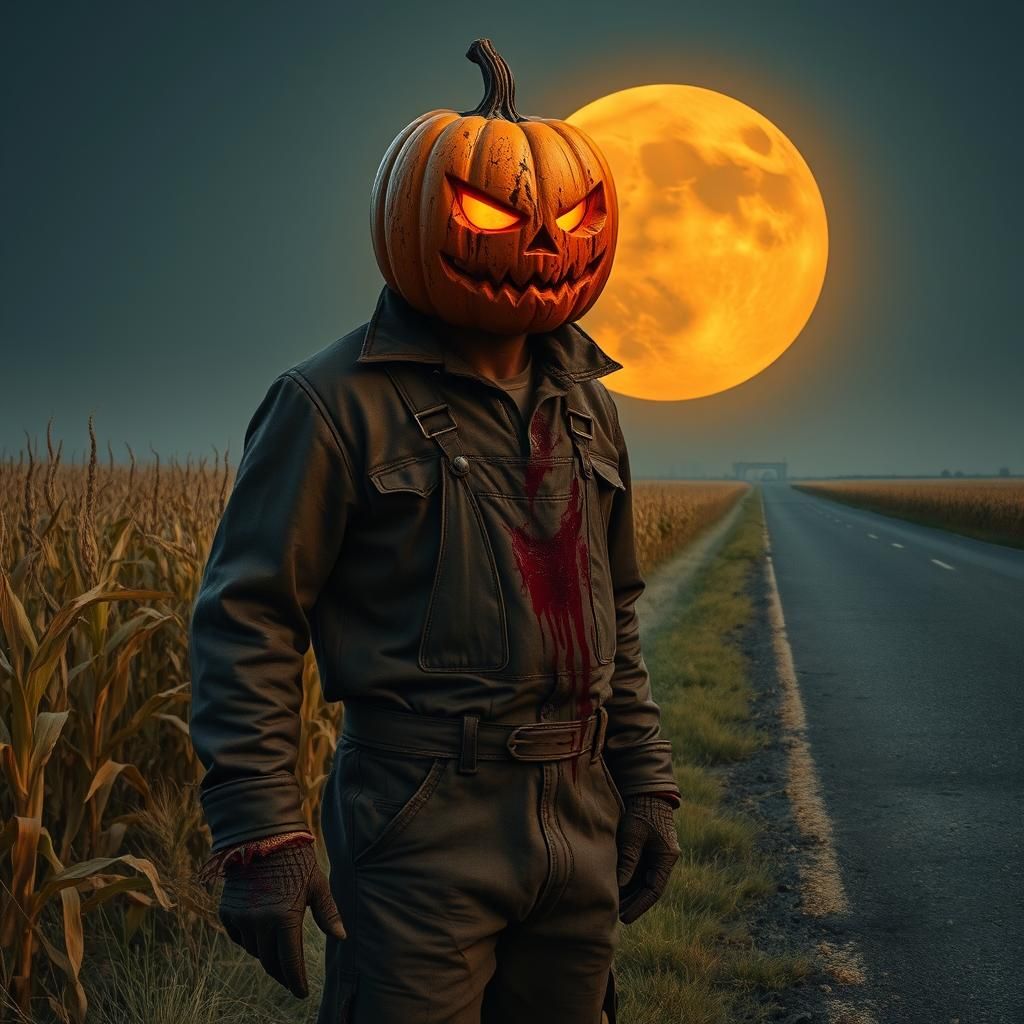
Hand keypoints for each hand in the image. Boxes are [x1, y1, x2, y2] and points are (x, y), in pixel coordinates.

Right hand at [218, 841, 345, 996]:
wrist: (260, 836)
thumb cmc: (295, 859)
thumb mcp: (316, 884)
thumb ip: (327, 912)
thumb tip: (342, 936)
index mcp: (284, 918)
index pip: (290, 963)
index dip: (296, 981)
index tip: (302, 992)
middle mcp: (260, 923)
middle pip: (270, 962)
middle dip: (282, 973)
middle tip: (291, 978)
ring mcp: (241, 918)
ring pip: (254, 950)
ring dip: (266, 954)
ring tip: (278, 950)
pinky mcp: (227, 912)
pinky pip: (239, 937)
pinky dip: (250, 940)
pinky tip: (261, 934)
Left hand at [616, 794, 680, 923]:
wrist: (647, 793)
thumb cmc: (641, 811)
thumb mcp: (634, 835)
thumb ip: (629, 859)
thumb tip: (620, 885)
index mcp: (666, 858)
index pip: (654, 889)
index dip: (640, 906)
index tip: (625, 918)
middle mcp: (663, 860)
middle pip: (649, 889)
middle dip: (633, 903)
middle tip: (615, 915)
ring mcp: (656, 856)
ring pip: (642, 882)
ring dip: (630, 893)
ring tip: (613, 905)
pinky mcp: (647, 851)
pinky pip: (638, 871)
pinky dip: (628, 881)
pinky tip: (614, 888)